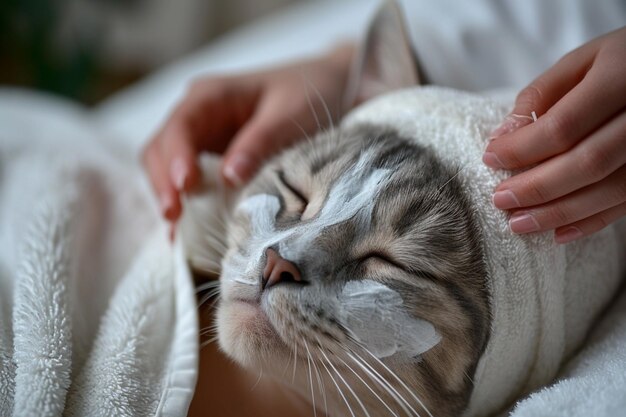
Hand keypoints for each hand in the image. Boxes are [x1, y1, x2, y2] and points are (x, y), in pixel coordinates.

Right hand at [142, 44, 354, 221]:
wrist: (328, 86)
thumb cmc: (308, 92)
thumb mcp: (289, 114)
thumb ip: (259, 142)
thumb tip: (227, 177)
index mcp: (212, 95)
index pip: (181, 126)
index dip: (177, 158)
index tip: (185, 186)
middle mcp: (198, 114)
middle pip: (162, 148)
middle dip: (164, 182)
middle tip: (174, 216)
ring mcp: (203, 136)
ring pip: (167, 165)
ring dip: (170, 195)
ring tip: (178, 231)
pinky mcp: (213, 156)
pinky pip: (188, 179)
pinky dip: (186, 202)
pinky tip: (187, 230)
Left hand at [483, 26, 625, 243]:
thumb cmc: (619, 62)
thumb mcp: (580, 61)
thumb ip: (541, 95)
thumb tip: (503, 136)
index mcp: (621, 77)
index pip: (564, 125)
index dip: (523, 147)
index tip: (491, 157)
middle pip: (588, 162)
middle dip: (537, 187)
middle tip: (500, 200)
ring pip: (610, 189)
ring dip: (559, 212)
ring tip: (519, 223)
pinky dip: (591, 221)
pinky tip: (558, 233)